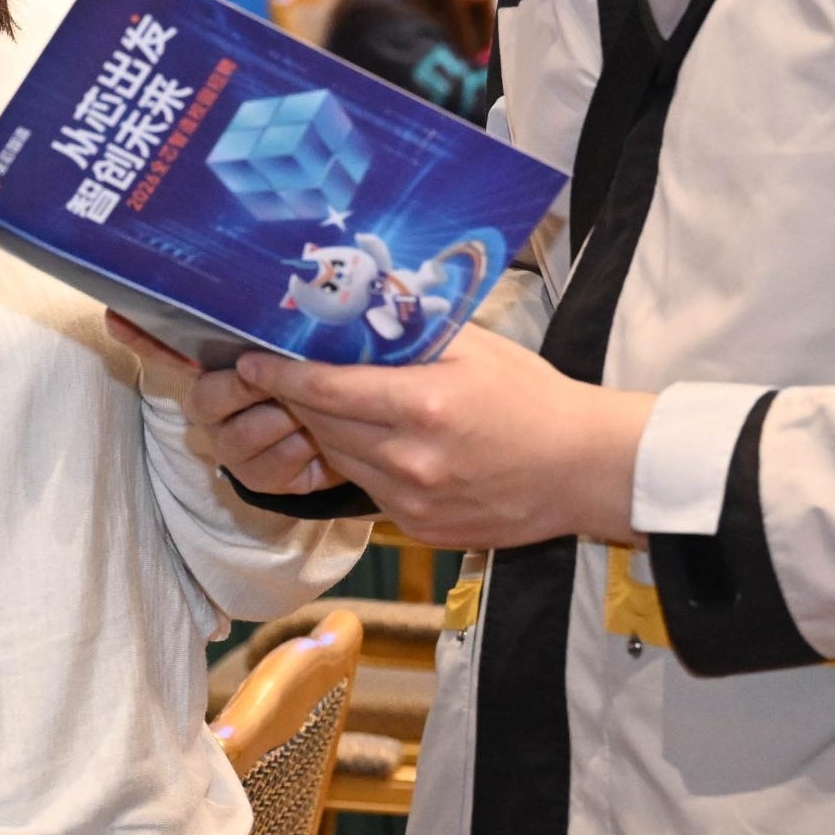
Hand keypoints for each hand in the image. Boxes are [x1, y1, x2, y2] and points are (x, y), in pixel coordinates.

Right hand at [108, 316, 345, 498]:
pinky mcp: (257, 478)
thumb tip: (271, 285)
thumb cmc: (313, 382)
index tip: (115, 316)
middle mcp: (210, 408)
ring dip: (285, 419)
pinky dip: (303, 450)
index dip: (141, 336)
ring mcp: (229, 446)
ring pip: (243, 433)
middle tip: (280, 381)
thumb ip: (277, 335)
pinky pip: (273, 465)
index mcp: (214, 369)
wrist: (348, 435)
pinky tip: (318, 440)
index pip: (167, 349)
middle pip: (207, 397)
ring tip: (312, 409)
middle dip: (246, 388)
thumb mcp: (299, 354)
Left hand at [230, 328, 655, 551]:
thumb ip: (413, 330)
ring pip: (342, 460)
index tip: (251, 361)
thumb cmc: (533, 398)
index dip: (279, 375)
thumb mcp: (475, 346)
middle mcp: (410, 460)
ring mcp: (414, 501)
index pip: (325, 391)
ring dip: (329, 432)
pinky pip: (370, 490)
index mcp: (421, 407)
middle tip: (286, 373)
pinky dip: (365, 463)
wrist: (584, 469)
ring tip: (338, 404)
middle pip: (323, 427)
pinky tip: (384, 442)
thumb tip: (358, 305)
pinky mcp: (421, 529)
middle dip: (300, 400)